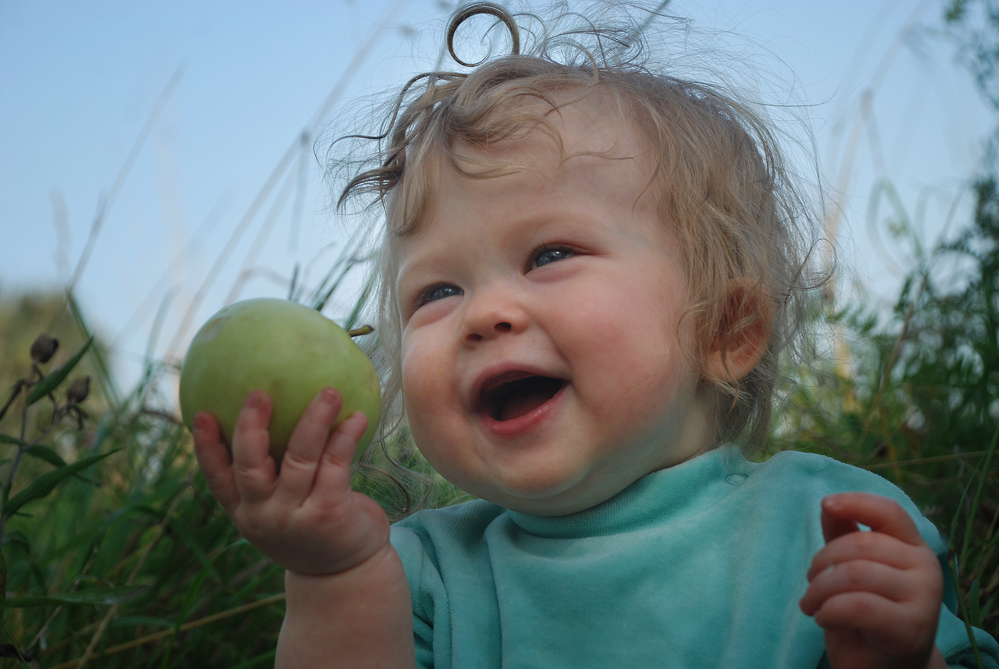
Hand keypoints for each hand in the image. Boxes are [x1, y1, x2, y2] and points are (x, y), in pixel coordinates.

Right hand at [193, 388, 389, 575]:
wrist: (346, 575)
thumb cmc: (311, 528)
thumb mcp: (281, 510)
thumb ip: (273, 477)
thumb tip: (281, 411)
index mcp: (245, 512)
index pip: (217, 478)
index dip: (206, 447)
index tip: (201, 414)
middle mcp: (264, 515)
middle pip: (250, 467)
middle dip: (251, 427)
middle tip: (259, 393)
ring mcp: (296, 516)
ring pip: (299, 459)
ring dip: (314, 420)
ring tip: (329, 392)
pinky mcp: (329, 513)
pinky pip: (336, 465)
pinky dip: (346, 437)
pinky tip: (357, 417)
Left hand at [799, 492, 944, 668]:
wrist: (885, 665)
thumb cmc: (867, 612)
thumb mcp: (852, 568)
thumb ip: (843, 535)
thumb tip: (828, 504)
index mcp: (914, 546)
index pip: (889, 512)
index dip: (856, 503)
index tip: (826, 504)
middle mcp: (927, 566)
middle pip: (860, 545)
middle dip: (821, 563)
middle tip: (810, 585)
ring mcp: (925, 598)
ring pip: (854, 574)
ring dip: (818, 590)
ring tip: (810, 604)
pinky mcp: (913, 628)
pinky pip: (858, 606)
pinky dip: (830, 609)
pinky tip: (823, 618)